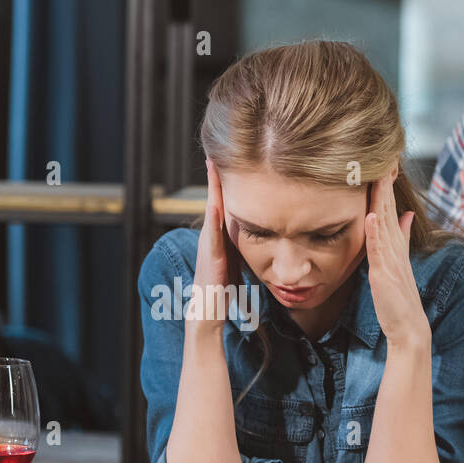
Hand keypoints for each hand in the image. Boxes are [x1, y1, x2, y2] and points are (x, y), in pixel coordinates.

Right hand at [189, 159, 240, 332]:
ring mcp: (209, 246)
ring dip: (212, 189)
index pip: (222, 203)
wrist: (208, 311)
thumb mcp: (234, 258)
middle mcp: (210, 236)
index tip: (225, 160)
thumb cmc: (222, 287)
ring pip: (211, 211)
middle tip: (214, 152)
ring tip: (212, 167)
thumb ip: (239, 243)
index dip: (223, 182)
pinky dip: (214, 218)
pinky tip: (216, 204)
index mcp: (218, 236)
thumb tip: (255, 230)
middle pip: (214, 200)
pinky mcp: (213, 258)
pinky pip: (213, 235)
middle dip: (214, 176)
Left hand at [365, 172, 428, 349]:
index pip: (388, 208)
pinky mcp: (384, 273)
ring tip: (378, 174)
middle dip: (384, 182)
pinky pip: (379, 249)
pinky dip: (375, 231)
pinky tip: (371, 214)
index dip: (384, 185)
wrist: (409, 326)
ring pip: (383, 222)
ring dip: (380, 198)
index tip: (383, 161)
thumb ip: (399, 237)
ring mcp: (390, 259)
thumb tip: (403, 214)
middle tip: (384, 155)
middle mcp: (394, 247)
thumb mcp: (398, 261)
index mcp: (395, 243)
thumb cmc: (399, 297)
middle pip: (387, 208)